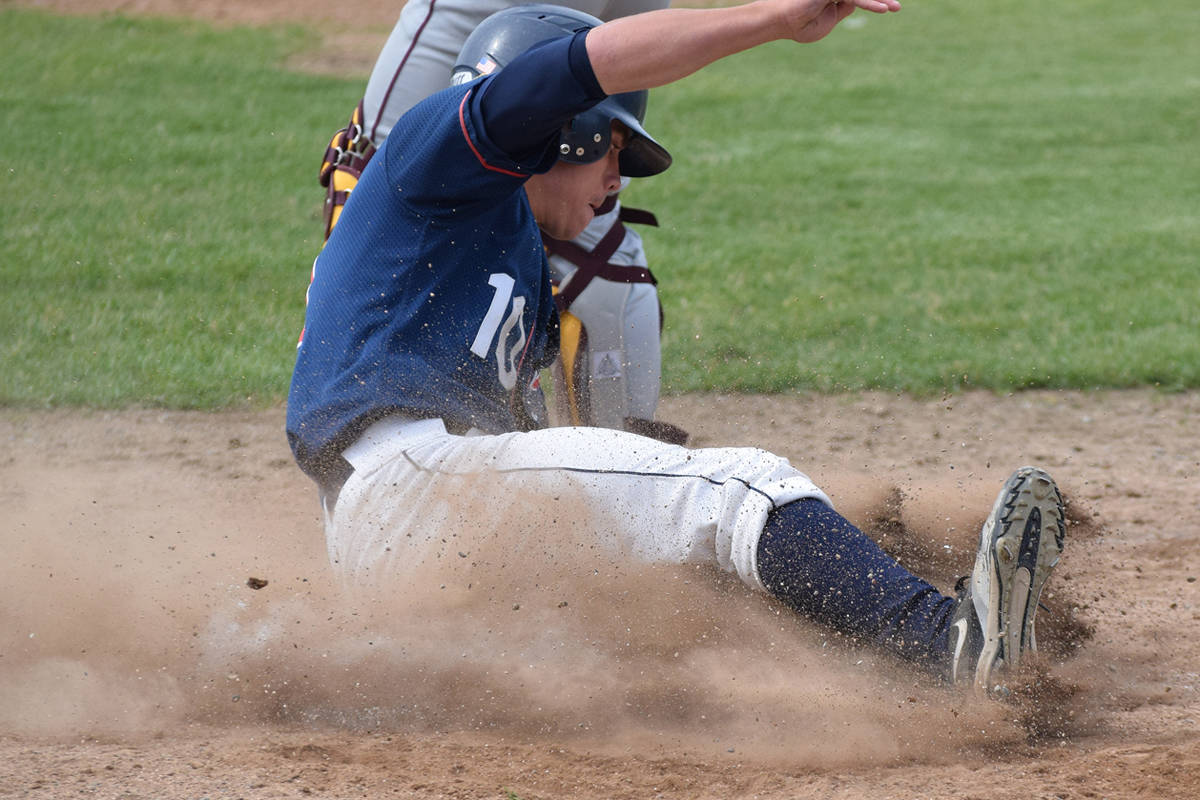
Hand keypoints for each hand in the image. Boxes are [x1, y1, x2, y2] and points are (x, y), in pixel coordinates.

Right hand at [785, 0, 900, 43]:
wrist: (782, 23)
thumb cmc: (800, 25)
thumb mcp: (828, 22)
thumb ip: (843, 11)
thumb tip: (859, 3)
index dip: (875, 1)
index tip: (891, 7)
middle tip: (897, 6)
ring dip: (878, 0)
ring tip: (893, 8)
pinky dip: (869, 3)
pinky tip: (882, 9)